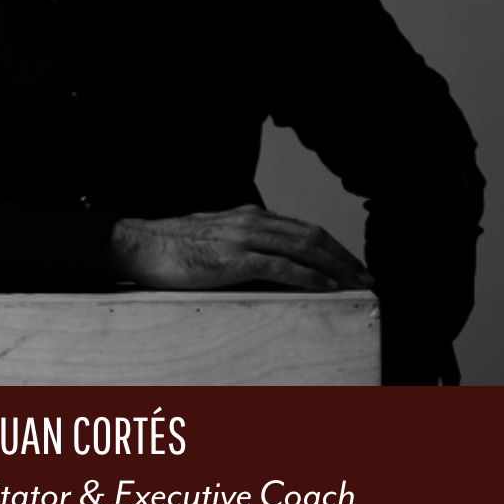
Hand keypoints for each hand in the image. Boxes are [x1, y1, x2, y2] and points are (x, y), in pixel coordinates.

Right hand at [109, 204, 373, 291]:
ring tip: (356, 283)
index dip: (331, 245)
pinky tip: (326, 288)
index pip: (300, 227)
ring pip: (303, 248)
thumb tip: (261, 267)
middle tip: (366, 275)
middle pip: (311, 235)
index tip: (350, 262)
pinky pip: (282, 268)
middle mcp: (250, 221)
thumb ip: (238, 247)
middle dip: (343, 256)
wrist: (137, 244)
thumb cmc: (168, 246)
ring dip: (336, 267)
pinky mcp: (233, 260)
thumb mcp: (210, 240)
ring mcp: (242, 238)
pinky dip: (310, 277)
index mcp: (246, 216)